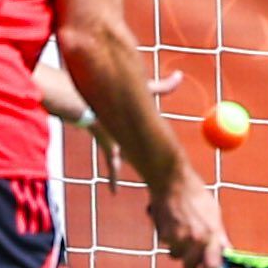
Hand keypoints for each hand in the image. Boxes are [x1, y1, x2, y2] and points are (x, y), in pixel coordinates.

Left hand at [84, 71, 182, 191]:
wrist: (86, 102)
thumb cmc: (114, 93)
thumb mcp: (145, 91)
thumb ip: (162, 86)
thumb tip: (180, 75)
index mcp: (131, 121)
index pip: (143, 130)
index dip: (149, 137)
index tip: (156, 144)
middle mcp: (122, 132)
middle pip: (130, 147)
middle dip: (133, 156)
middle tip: (146, 169)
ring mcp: (114, 141)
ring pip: (119, 160)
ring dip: (120, 171)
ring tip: (124, 186)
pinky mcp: (108, 148)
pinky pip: (112, 168)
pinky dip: (113, 179)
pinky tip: (113, 191)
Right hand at [148, 163, 228, 267]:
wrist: (173, 182)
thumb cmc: (196, 196)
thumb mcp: (214, 216)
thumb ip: (219, 237)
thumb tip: (227, 253)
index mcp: (212, 236)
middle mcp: (197, 240)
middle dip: (190, 263)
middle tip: (191, 253)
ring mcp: (179, 239)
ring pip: (176, 257)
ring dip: (178, 250)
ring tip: (181, 232)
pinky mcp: (164, 235)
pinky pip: (167, 245)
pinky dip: (168, 239)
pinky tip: (171, 224)